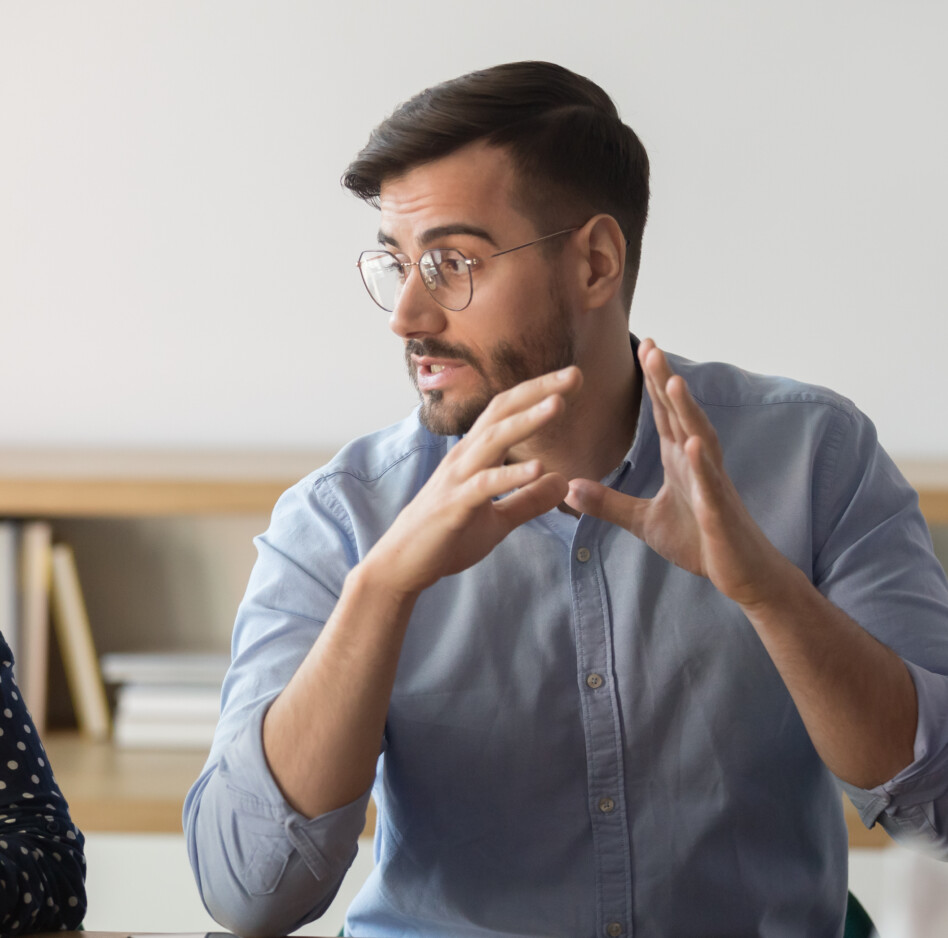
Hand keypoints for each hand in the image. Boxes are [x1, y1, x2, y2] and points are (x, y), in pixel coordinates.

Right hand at [366, 366, 582, 597]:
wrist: (402, 564)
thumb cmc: (445, 538)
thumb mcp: (497, 520)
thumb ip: (528, 500)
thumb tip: (562, 481)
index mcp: (475, 455)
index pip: (508, 411)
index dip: (539, 392)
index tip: (574, 378)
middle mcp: (465, 457)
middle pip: (502, 412)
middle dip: (539, 391)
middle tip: (576, 373)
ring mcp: (457, 479)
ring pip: (493, 439)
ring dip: (527, 420)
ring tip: (559, 404)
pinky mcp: (453, 506)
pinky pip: (484, 485)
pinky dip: (511, 475)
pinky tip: (538, 468)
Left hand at [565, 339, 785, 606]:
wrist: (742, 575)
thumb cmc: (700, 542)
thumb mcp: (643, 522)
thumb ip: (609, 503)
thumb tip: (570, 488)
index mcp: (681, 462)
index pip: (665, 415)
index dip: (654, 383)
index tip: (643, 348)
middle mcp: (699, 464)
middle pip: (680, 416)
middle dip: (666, 381)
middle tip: (651, 346)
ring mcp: (712, 486)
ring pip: (700, 440)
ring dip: (688, 411)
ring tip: (673, 381)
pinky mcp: (719, 513)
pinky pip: (710, 485)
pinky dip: (702, 465)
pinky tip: (693, 444)